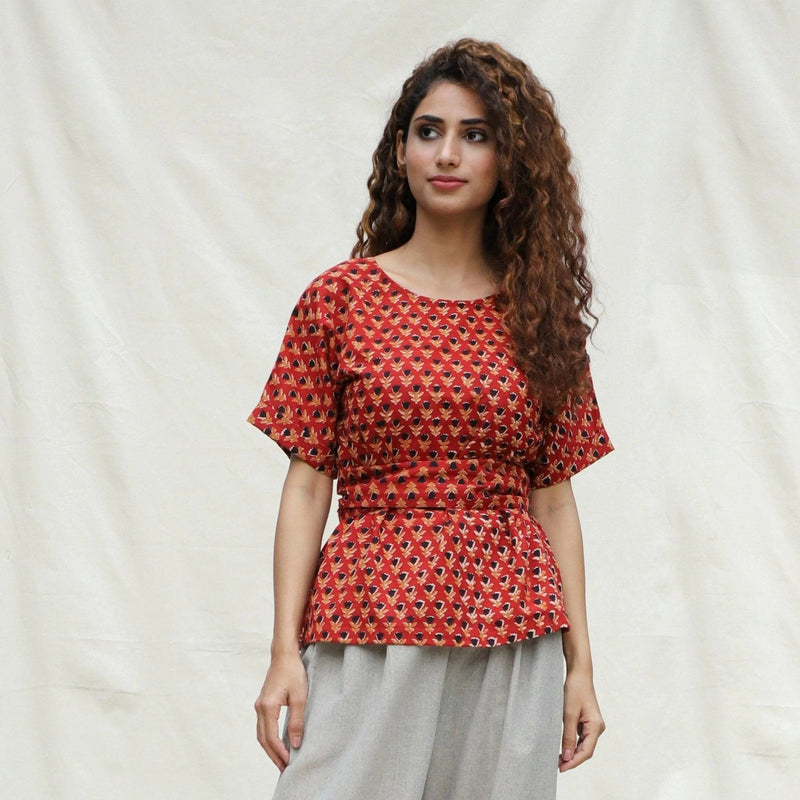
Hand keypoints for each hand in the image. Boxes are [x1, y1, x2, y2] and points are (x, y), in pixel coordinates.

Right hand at [254, 651, 307, 771]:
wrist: (284, 655)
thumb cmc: (293, 672)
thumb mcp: (299, 697)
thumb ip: (297, 721)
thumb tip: (296, 743)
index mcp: (268, 707)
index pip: (272, 737)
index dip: (280, 752)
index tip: (290, 762)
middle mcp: (260, 708)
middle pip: (263, 739)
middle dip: (274, 755)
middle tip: (284, 769)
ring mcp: (259, 706)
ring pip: (261, 734)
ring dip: (270, 748)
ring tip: (281, 760)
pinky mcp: (263, 704)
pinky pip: (263, 726)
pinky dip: (269, 738)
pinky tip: (278, 744)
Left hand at [559, 670, 604, 771]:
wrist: (579, 674)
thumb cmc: (575, 690)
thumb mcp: (569, 714)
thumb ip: (568, 736)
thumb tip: (567, 756)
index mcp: (596, 726)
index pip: (586, 751)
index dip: (574, 762)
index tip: (561, 768)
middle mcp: (597, 728)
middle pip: (586, 750)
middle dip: (572, 759)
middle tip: (557, 766)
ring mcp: (593, 725)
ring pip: (583, 745)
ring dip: (572, 752)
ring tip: (558, 758)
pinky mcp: (588, 722)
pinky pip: (581, 737)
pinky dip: (573, 743)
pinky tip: (564, 747)